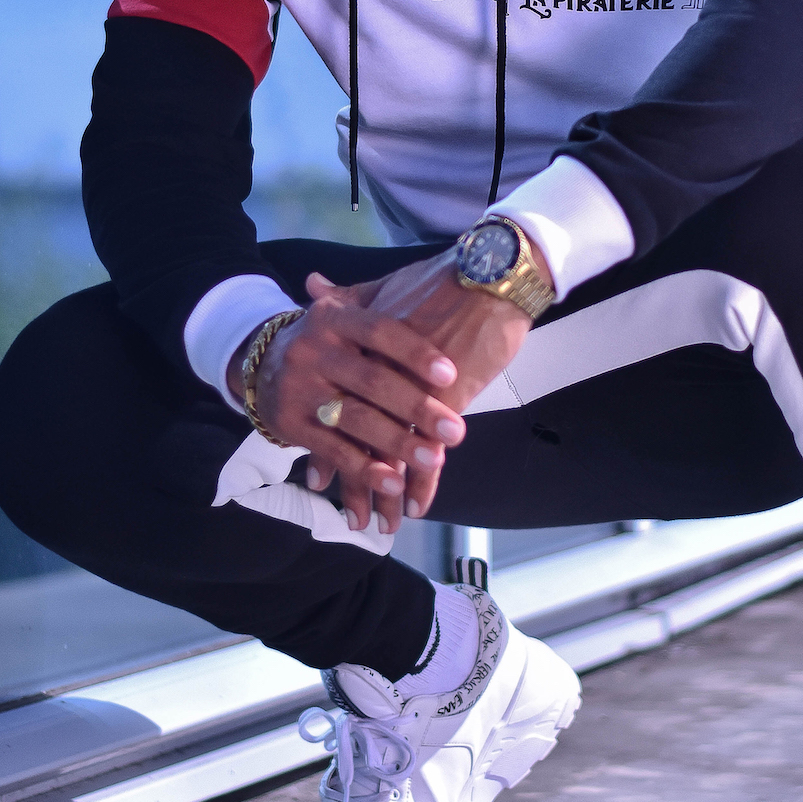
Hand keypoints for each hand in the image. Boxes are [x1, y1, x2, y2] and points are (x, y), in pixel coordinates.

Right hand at [227, 282, 465, 536]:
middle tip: (455, 432)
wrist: (260, 362)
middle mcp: (312, 350)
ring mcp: (299, 389)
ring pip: (355, 419)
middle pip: (371, 381)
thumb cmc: (327, 339)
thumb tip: (441, 277)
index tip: (451, 375)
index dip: (415, 353)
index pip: (379, 331)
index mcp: (332, 318)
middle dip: (417, 408)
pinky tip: (395, 481)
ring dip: (397, 443)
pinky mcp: (290, 424)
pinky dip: (364, 469)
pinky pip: (333, 449)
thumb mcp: (345, 312)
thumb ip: (383, 300)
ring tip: (434, 459)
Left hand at [319, 233, 549, 525]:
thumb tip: (313, 284)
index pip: (334, 408)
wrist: (489, 276)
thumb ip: (346, 296)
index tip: (318, 474)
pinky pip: (426, 453)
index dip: (325, 445)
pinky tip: (414, 507)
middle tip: (351, 516)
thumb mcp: (384, 284)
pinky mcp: (444, 403)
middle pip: (356, 440)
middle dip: (354, 482)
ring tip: (380, 524)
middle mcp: (375, 375)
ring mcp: (408, 392)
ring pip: (387, 454)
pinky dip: (420, 484)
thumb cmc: (440, 279)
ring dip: (385, 493)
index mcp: (358, 350)